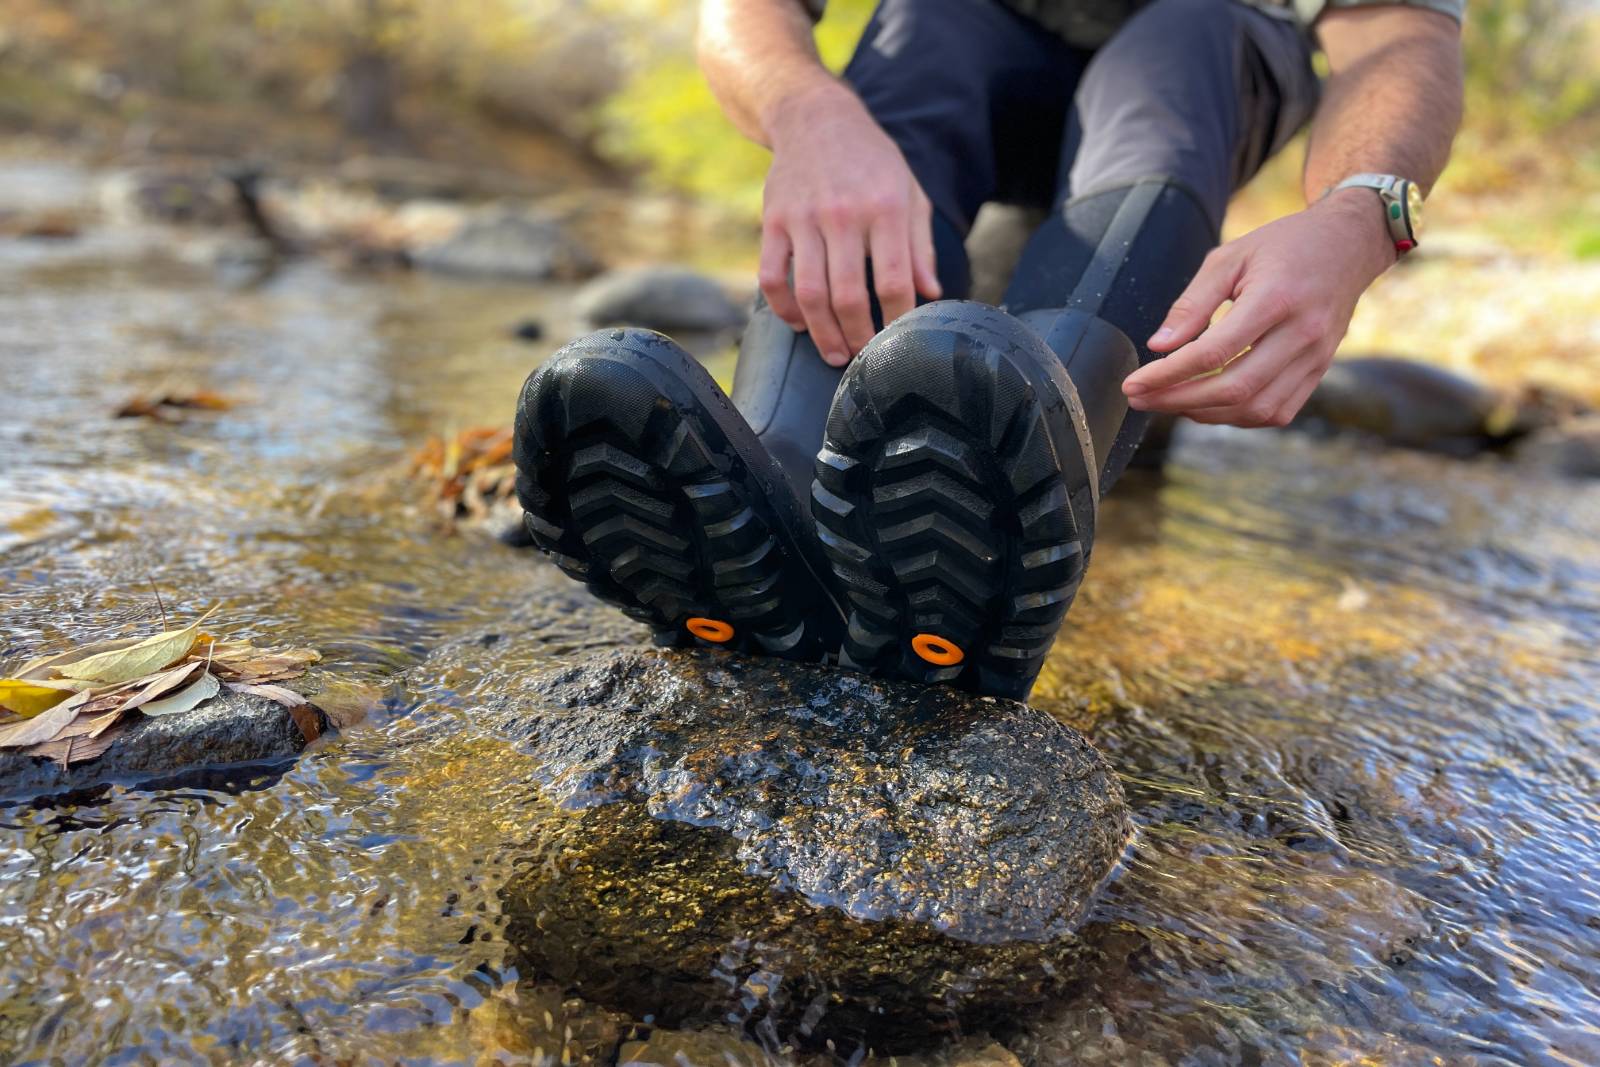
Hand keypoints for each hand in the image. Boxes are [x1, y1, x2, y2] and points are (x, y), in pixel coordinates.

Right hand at [760, 83, 941, 365]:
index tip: (901, 340)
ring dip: (823, 334)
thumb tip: (930, 294)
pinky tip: (799, 324)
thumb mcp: (909, 192)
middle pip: (848, 296)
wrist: (815, 118)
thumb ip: (920, 245)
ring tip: (836, 354)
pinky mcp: (773, 222)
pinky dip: (784, 309)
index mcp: (884, 208)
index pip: (893, 280)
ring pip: (810, 294)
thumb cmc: (871, 161)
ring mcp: (803, 219)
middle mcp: (843, 214)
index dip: (897, 319)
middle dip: (859, 338)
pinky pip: (772, 278)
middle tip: (866, 359)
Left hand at [1122, 189, 1396, 426]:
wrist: (1348, 245)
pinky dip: (1238, 417)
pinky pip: (1277, 411)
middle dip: (1178, 401)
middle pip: (1234, 388)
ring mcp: (1316, 357)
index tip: (1133, 384)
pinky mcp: (1320, 370)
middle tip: (1140, 399)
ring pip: (1255, 408)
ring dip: (1206, 414)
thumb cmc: (1283, 246)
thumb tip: (1159, 346)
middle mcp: (1301, 333)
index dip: (1167, 375)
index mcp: (1276, 299)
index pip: (1213, 353)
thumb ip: (1193, 303)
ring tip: (1169, 401)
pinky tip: (1208, 405)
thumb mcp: (1230, 257)